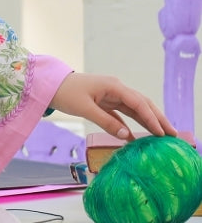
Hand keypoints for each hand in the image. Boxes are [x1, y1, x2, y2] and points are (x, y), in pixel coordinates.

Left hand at [49, 72, 175, 140]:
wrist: (50, 85)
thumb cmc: (65, 93)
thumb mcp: (85, 108)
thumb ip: (106, 121)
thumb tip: (126, 135)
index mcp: (113, 86)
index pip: (138, 103)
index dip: (151, 118)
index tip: (162, 132)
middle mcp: (116, 88)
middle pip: (142, 104)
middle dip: (158, 118)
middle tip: (172, 134)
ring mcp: (111, 95)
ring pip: (134, 108)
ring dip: (147, 121)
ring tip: (161, 135)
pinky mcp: (105, 101)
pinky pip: (122, 113)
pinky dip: (130, 123)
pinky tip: (135, 137)